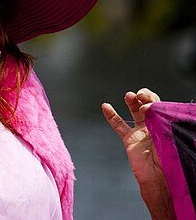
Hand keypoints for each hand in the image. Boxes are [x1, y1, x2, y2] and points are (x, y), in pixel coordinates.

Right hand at [102, 88, 175, 219]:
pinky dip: (111, 115)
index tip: (147, 104)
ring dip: (131, 101)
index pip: (159, 106)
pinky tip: (106, 106)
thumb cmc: (168, 161)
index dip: (152, 101)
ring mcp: (141, 132)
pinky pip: (118, 125)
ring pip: (134, 112)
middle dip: (143, 97)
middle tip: (139, 95)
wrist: (158, 180)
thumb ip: (158, 121)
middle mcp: (154, 127)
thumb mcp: (167, 138)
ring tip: (129, 96)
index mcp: (166, 126)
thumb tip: (147, 108)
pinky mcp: (130, 139)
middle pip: (147, 106)